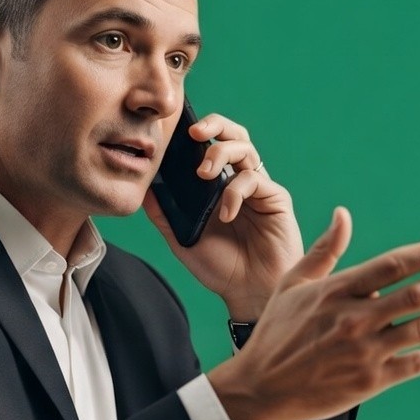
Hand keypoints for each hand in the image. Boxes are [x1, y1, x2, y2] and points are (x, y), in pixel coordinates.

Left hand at [143, 113, 302, 320]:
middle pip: (234, 135)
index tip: (174, 134)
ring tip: (202, 174)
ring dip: (220, 153)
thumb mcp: (182, 240)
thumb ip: (164, 214)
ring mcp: (259, 188)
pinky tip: (226, 214)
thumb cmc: (220, 269)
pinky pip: (254, 179)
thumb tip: (144, 187)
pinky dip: (235, 191)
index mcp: (218, 186)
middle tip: (194, 132)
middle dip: (215, 124)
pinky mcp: (275, 198)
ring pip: (244, 148)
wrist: (249, 294)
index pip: (210, 147)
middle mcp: (240, 181)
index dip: (196, 134)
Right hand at [207, 208, 419, 419]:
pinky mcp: (369, 383)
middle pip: (418, 295)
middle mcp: (353, 319)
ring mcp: (363, 352)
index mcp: (336, 291)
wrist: (261, 388)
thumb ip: (324, 250)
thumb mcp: (292, 285)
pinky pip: (416, 365)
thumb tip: (344, 213)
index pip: (393, 265)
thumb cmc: (276, 332)